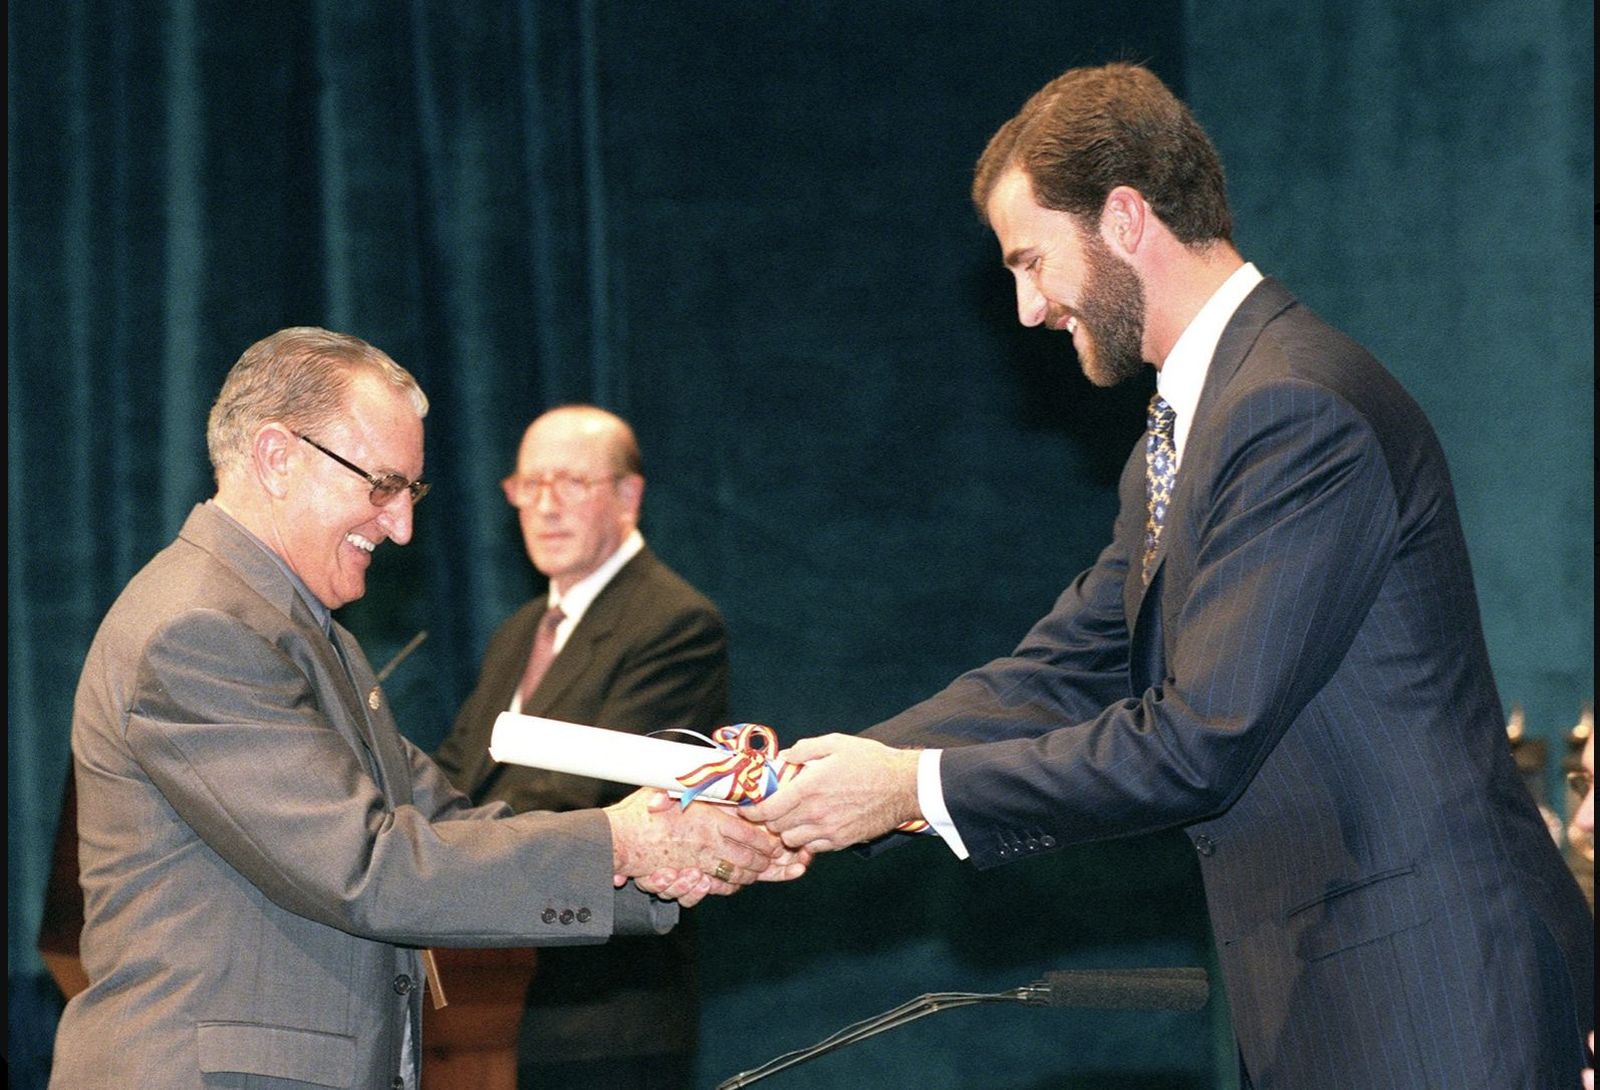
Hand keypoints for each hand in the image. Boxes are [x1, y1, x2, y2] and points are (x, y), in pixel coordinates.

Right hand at [605, 788, 785, 905]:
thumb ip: (687, 786)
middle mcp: (707, 843)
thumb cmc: (639, 813)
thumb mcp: (667, 789)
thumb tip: (703, 770)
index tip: (775, 840)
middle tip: (773, 859)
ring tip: (757, 871)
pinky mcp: (686, 877)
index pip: (749, 833)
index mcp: (709, 820)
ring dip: (749, 874)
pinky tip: (733, 882)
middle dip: (764, 860)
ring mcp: (698, 863)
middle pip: (747, 857)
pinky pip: (715, 886)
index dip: (766, 840)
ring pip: (734, 874)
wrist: (616, 841)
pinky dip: (728, 886)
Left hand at [739, 733, 921, 851]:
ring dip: (786, 831)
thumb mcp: (835, 743)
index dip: (752, 812)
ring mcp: (828, 830)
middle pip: (776, 827)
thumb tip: (783, 758)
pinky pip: (813, 847)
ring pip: (791, 840)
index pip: (768, 809)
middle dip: (769, 820)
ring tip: (792, 818)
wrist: (903, 786)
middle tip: (771, 810)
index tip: (747, 809)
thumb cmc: (870, 761)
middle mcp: (815, 813)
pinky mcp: (841, 841)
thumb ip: (804, 749)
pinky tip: (812, 826)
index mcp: (809, 787)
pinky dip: (807, 839)